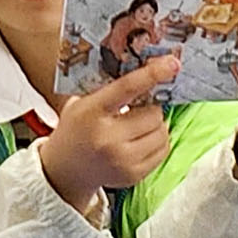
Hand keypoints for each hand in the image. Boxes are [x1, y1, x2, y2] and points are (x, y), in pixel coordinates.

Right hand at [39, 52, 182, 204]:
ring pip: (162, 132)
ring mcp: (122, 159)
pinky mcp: (134, 174)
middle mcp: (107, 138)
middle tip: (140, 108)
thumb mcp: (81, 102)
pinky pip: (163, 150)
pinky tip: (142, 140)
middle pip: (152, 114)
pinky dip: (158, 141)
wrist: (65, 169)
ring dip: (157, 124)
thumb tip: (145, 65)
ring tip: (140, 125)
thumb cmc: (76, 129)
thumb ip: (107, 87)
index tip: (172, 63)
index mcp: (92, 112)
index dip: (152, 73)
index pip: (127, 87)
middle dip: (152, 107)